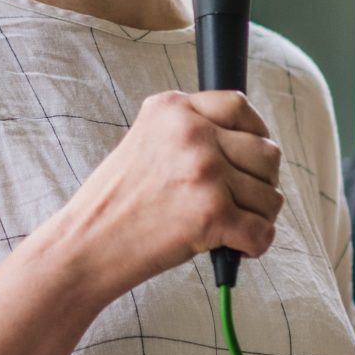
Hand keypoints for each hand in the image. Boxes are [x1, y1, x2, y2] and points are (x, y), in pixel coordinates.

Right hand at [55, 90, 283, 299]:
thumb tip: (250, 141)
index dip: (256, 133)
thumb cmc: (114, 203)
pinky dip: (254, 246)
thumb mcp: (145, 142)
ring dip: (259, 217)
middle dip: (261, 182)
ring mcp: (204, 172)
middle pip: (266, 152)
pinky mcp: (212, 214)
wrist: (83, 246)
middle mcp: (191, 133)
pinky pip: (262, 232)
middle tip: (240, 202)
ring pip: (270, 195)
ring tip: (232, 228)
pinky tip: (234, 248)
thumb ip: (189, 131)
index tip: (251, 157)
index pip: (239, 106)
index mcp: (173, 109)